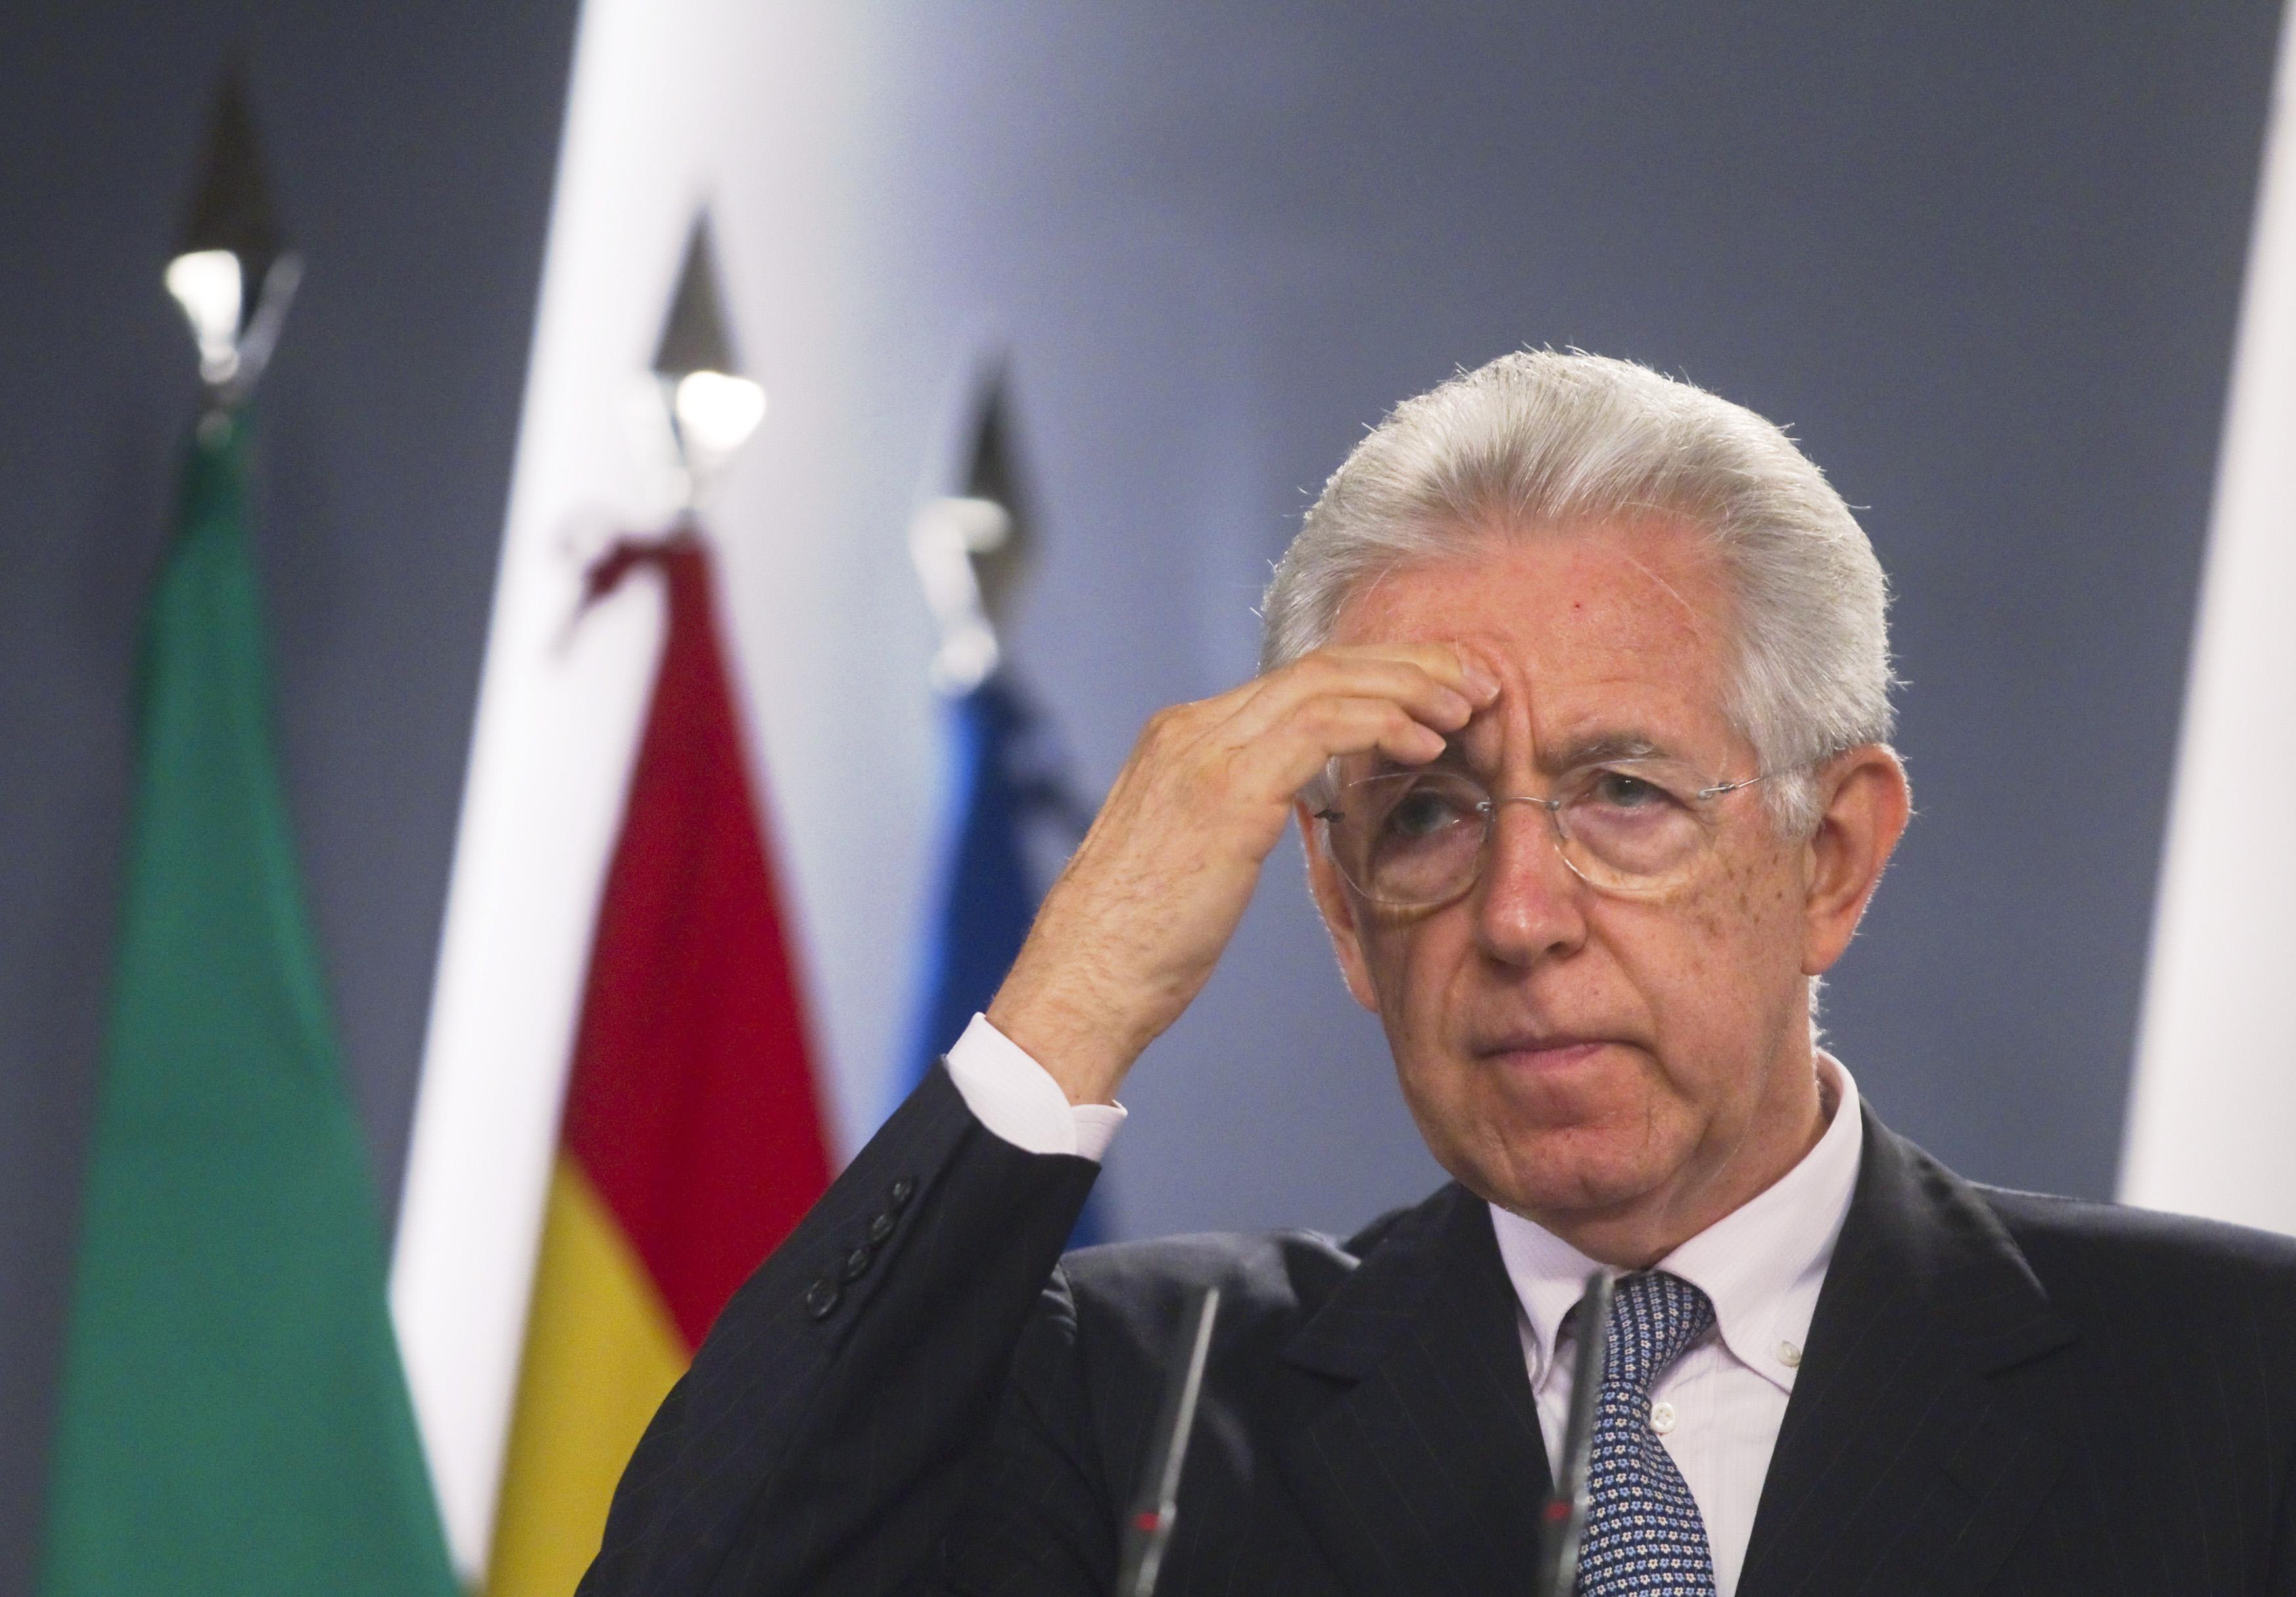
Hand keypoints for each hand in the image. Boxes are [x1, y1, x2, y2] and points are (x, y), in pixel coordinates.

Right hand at [986, 643, 1498, 1105]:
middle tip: (1473, 677)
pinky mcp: (1224, 789)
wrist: (1081, 985)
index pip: (1297, 682)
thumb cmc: (1137, 947)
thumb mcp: (1194, 858)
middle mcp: (1190, 728)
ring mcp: (1202, 751)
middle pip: (1319, 667)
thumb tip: (1292, 803)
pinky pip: (1321, 728)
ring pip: (1327, 684)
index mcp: (1182, 738)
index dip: (1376, 677)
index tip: (1436, 691)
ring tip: (1468, 703)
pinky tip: (1426, 739)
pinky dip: (1383, 722)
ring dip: (1409, 686)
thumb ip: (1237, 812)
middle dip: (1405, 664)